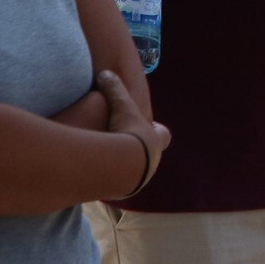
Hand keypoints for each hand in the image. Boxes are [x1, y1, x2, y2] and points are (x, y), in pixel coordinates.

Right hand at [97, 69, 170, 198]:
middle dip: (140, 151)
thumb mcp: (121, 107)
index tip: (149, 127)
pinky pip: (120, 185)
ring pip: (137, 172)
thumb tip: (106, 73)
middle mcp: (152, 161)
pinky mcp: (123, 190)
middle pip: (151, 156)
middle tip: (126, 146)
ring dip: (126, 167)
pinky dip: (112, 179)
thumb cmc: (127, 132)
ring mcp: (140, 178)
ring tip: (111, 163)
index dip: (157, 130)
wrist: (121, 167)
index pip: (164, 135)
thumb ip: (114, 89)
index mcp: (156, 141)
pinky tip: (100, 175)